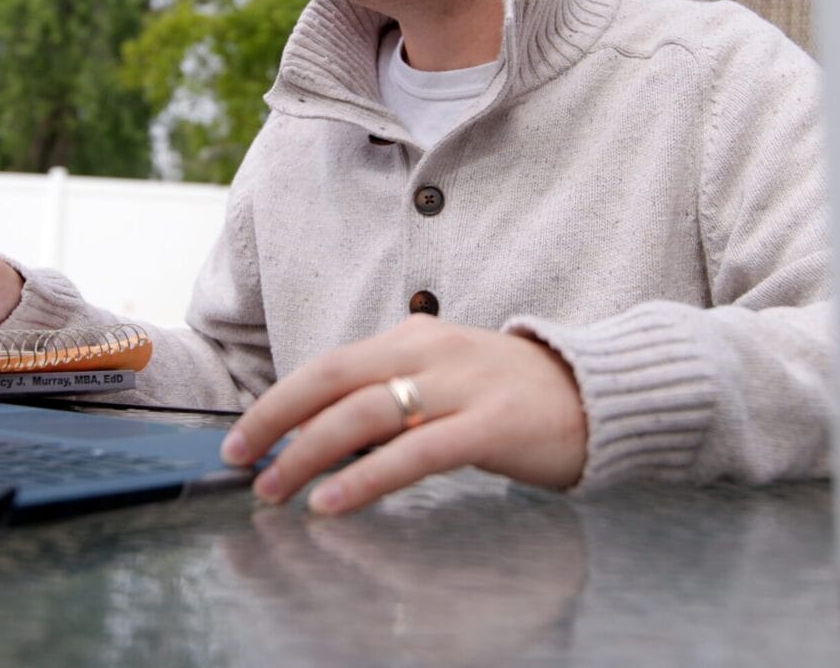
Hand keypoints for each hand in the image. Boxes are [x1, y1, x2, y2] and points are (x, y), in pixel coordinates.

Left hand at [220, 315, 587, 514]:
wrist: (602, 393)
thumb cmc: (516, 395)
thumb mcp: (446, 380)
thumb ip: (393, 396)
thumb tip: (324, 437)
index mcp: (415, 338)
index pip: (329, 365)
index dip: (278, 401)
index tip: (241, 438)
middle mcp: (433, 352)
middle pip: (333, 379)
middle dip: (276, 420)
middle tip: (238, 460)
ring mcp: (464, 386)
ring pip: (365, 413)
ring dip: (308, 454)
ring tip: (275, 490)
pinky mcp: (492, 425)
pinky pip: (415, 453)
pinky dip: (366, 478)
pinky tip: (333, 502)